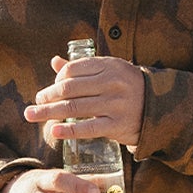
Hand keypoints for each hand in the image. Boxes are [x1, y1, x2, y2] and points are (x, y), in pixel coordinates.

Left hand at [24, 52, 145, 147]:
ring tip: (32, 116)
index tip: (48, 91)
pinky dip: (69, 130)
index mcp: (108, 65)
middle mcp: (111, 82)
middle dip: (47, 97)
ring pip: (74, 108)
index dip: (55, 80)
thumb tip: (54, 62)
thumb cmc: (127, 87)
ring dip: (49, 113)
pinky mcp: (117, 125)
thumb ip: (82, 68)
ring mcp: (115, 104)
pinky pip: (88, 128)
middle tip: (34, 105)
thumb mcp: (109, 71)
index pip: (72, 70)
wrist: (159, 108)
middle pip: (69, 89)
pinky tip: (54, 131)